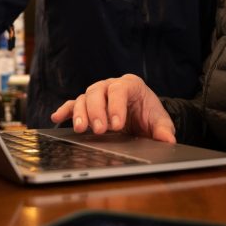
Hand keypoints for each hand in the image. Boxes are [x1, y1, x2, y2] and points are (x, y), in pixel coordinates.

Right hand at [50, 74, 175, 143]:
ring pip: (84, 98)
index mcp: (130, 85)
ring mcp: (97, 94)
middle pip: (97, 91)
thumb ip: (163, 130)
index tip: (117, 125)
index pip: (120, 90)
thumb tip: (168, 140)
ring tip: (80, 129)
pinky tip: (57, 117)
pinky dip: (65, 110)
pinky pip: (73, 104)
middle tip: (99, 130)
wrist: (141, 115)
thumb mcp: (159, 121)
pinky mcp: (87, 105)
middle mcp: (110, 86)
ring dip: (80, 113)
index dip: (116, 106)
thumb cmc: (149, 115)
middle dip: (97, 111)